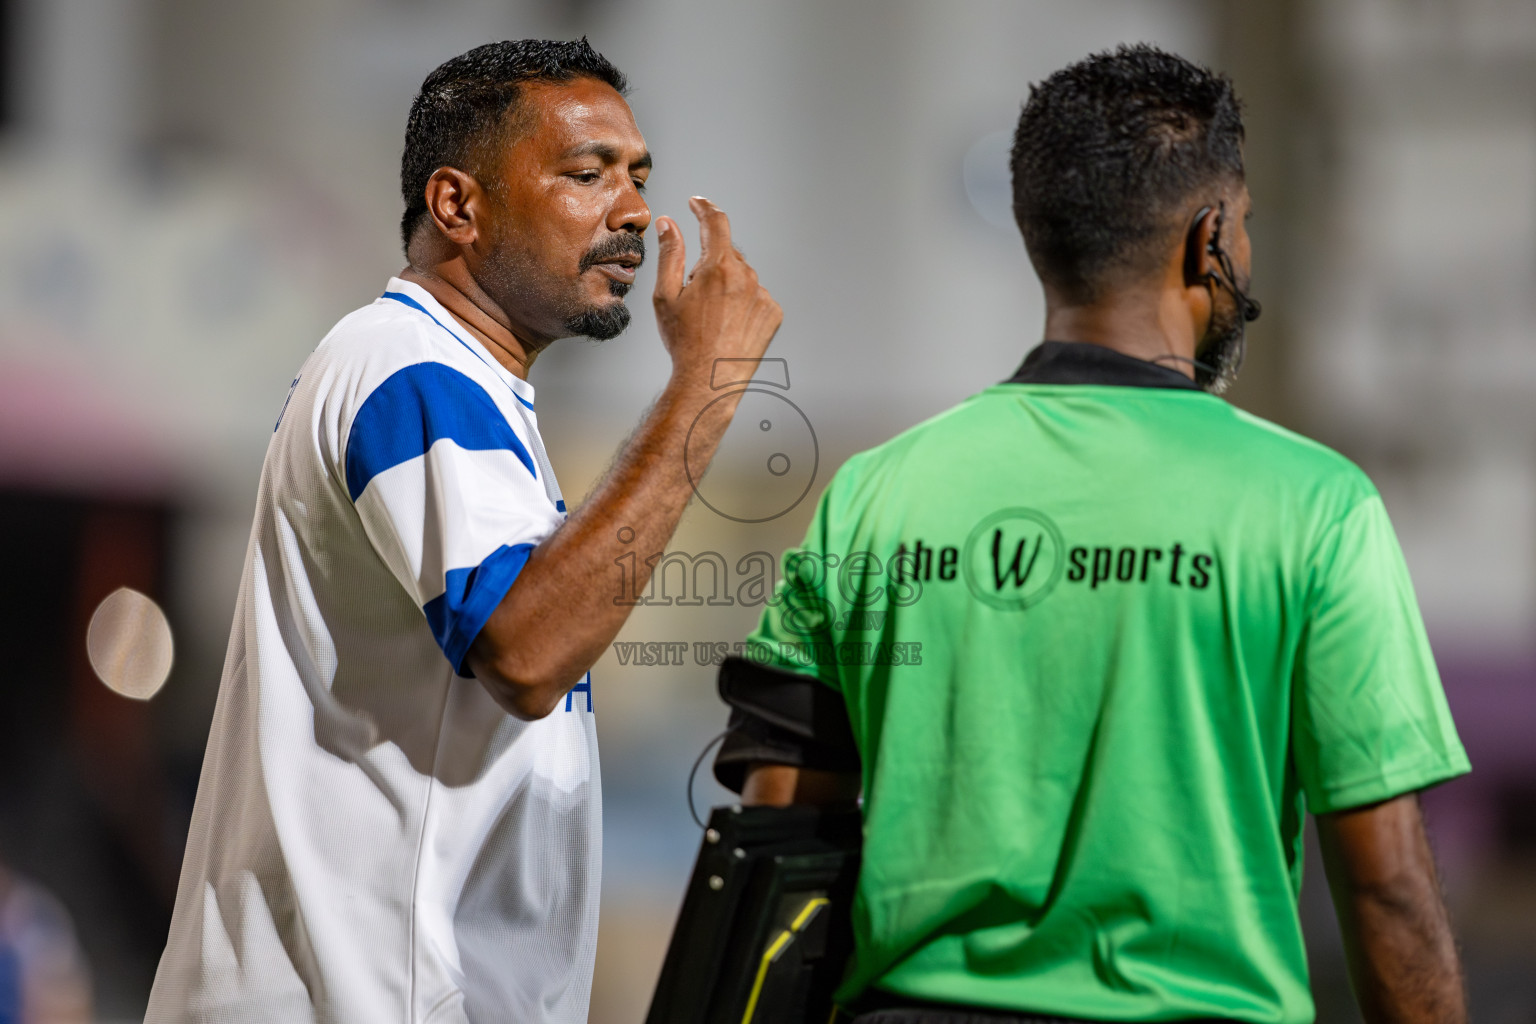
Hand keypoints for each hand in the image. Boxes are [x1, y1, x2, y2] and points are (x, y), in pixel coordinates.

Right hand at [652, 197, 782, 391]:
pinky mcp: (773, 312)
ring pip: (742, 277)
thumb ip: (670, 253)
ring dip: (727, 286)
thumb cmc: (684, 341)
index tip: (697, 203)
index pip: (715, 222)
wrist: (710, 380)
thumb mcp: (666, 295)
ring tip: (712, 319)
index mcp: (718, 267)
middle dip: (710, 266)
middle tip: (693, 298)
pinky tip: (729, 326)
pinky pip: (756, 297)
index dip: (704, 208)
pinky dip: (743, 304)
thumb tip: (668, 224)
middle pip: (727, 255)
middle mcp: (747, 276)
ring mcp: (763, 295)